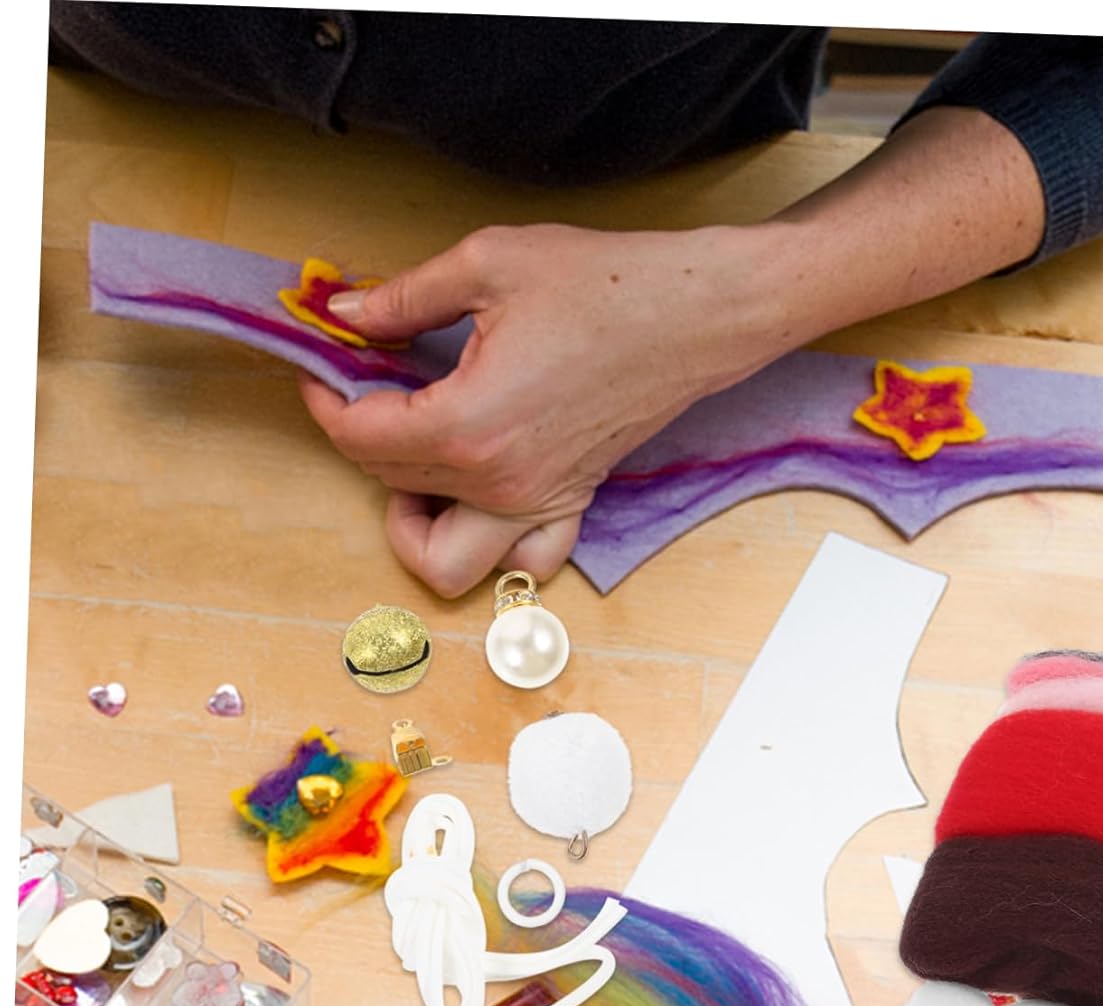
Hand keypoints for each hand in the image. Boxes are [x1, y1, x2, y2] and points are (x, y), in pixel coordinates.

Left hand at [299, 221, 803, 595]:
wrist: (694, 313)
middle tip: (369, 385)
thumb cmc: (606, 286)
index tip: (326, 369)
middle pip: (391, 487)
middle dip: (362, 437)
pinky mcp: (571, 502)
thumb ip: (405, 298)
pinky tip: (478, 491)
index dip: (328, 400)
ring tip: (414, 464)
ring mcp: (538, 503)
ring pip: (446, 560)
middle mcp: (501, 483)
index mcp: (470, 425)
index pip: (361, 437)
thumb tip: (350, 314)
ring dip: (415, 525)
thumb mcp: (487, 265)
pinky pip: (523, 561)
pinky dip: (491, 546)